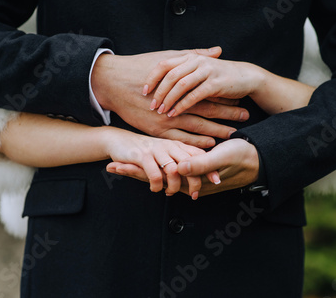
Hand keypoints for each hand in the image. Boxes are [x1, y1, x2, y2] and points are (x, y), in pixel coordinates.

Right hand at [91, 49, 249, 147]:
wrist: (112, 83)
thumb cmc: (140, 67)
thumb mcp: (167, 58)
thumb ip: (194, 56)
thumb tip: (217, 51)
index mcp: (181, 86)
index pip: (210, 94)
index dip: (227, 98)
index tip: (243, 101)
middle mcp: (177, 104)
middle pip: (208, 111)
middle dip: (228, 116)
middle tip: (245, 118)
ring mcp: (167, 119)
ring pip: (198, 128)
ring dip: (216, 131)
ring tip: (233, 134)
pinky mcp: (156, 130)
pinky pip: (180, 139)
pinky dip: (196, 142)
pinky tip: (208, 144)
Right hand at [104, 128, 219, 199]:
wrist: (119, 141)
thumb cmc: (145, 151)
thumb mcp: (165, 153)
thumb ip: (180, 160)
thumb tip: (198, 172)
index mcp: (176, 145)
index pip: (197, 154)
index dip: (208, 167)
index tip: (216, 180)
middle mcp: (168, 146)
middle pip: (189, 163)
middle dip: (194, 181)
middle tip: (194, 194)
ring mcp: (155, 150)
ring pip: (173, 170)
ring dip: (173, 186)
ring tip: (170, 193)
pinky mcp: (141, 156)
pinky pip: (154, 174)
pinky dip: (157, 185)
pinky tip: (156, 189)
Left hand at [107, 138, 258, 196]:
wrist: (259, 158)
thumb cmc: (243, 158)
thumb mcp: (223, 158)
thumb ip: (200, 165)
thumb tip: (177, 170)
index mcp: (191, 178)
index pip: (157, 178)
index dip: (135, 172)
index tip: (115, 166)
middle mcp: (188, 178)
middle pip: (154, 177)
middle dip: (132, 171)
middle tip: (110, 167)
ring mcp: (190, 172)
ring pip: (160, 171)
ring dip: (141, 167)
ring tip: (122, 164)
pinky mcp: (194, 165)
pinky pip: (169, 165)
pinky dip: (156, 162)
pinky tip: (148, 157)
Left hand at [143, 47, 264, 116]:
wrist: (246, 77)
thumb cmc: (219, 76)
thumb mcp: (199, 71)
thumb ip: (183, 72)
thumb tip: (161, 82)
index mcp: (190, 57)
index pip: (164, 64)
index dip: (152, 78)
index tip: (143, 90)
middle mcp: (196, 61)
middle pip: (170, 75)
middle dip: (158, 91)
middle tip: (150, 104)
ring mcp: (206, 71)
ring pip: (180, 84)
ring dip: (168, 99)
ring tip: (160, 111)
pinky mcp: (215, 83)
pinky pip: (194, 95)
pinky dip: (182, 105)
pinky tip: (174, 114)